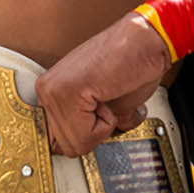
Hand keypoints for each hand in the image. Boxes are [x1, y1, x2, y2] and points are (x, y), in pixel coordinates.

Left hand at [35, 15, 172, 158]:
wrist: (146, 42)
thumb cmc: (130, 68)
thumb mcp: (102, 107)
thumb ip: (83, 126)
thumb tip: (70, 150)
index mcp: (50, 92)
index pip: (54, 143)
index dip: (81, 140)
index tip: (93, 126)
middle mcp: (46, 90)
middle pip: (65, 147)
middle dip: (95, 135)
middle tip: (106, 105)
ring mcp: (54, 90)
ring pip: (76, 144)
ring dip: (104, 127)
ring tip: (109, 98)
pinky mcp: (68, 90)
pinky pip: (86, 134)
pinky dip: (108, 122)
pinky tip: (110, 93)